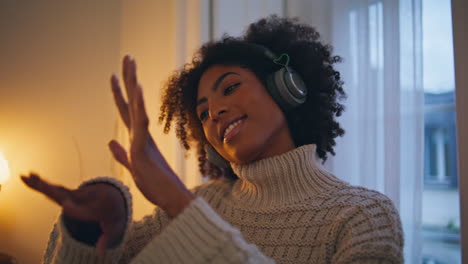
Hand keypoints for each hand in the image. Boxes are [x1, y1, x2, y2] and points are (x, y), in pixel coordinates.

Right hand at [21, 173, 125, 255]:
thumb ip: (107, 238)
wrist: (113, 196)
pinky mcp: (67, 193)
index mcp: (95, 207)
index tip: (66, 206)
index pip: (83, 209)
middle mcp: (84, 198)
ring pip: (57, 190)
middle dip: (54, 192)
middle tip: (44, 187)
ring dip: (42, 184)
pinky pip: (53, 188)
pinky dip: (40, 183)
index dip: (75, 209)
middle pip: (67, 196)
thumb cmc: (112, 215)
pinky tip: (27, 177)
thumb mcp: (114, 227)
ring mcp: (74, 194)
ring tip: (27, 177)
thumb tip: (100, 252)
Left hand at [108, 55, 193, 216]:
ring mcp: (143, 139)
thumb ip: (121, 153)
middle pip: (131, 101)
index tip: (115, 75)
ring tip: (131, 64)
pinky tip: (137, 89)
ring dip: (133, 84)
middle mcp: (141, 133)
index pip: (126, 110)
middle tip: (128, 57)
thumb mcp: (132, 166)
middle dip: (129, 78)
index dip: (120, 92)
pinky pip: (140, 123)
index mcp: (137, 137)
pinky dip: (138, 106)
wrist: (171, 197)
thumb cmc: (155, 184)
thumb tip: (110, 141)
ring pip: (136, 106)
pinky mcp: (144, 148)